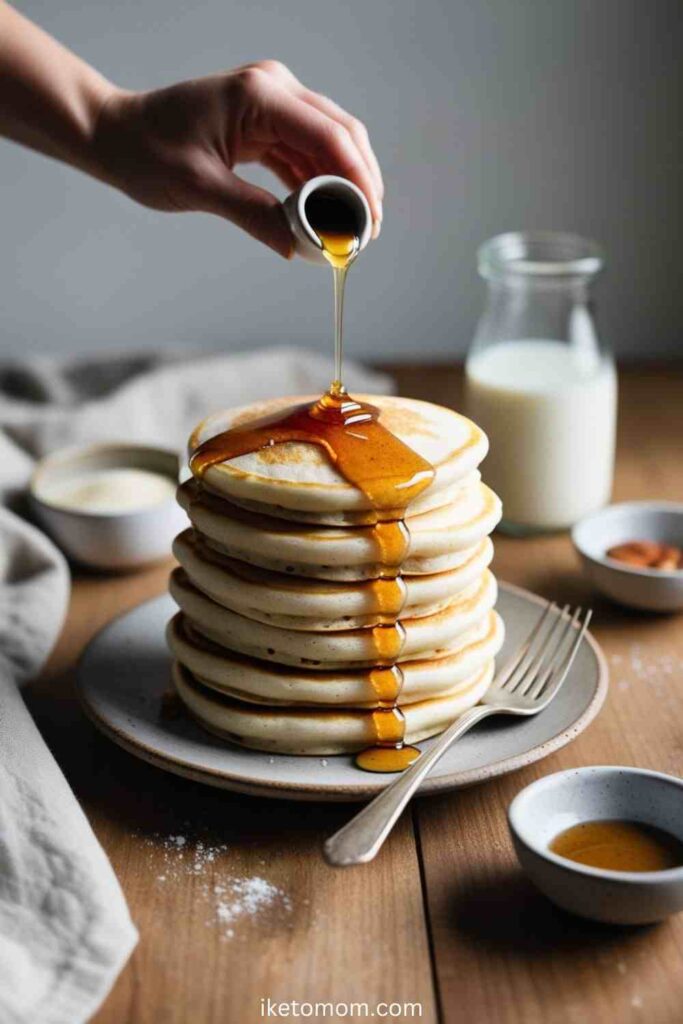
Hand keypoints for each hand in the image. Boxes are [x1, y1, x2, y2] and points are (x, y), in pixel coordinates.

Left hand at [92, 61, 383, 256]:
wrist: (115, 135)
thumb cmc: (146, 151)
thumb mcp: (199, 187)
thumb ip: (253, 215)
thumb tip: (297, 247)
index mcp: (259, 95)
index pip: (330, 135)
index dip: (358, 181)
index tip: (369, 221)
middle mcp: (273, 90)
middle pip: (340, 135)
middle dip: (360, 183)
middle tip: (368, 231)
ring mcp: (271, 105)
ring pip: (327, 146)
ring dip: (341, 187)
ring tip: (350, 230)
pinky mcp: (264, 124)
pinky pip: (304, 154)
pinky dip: (317, 184)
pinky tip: (324, 216)